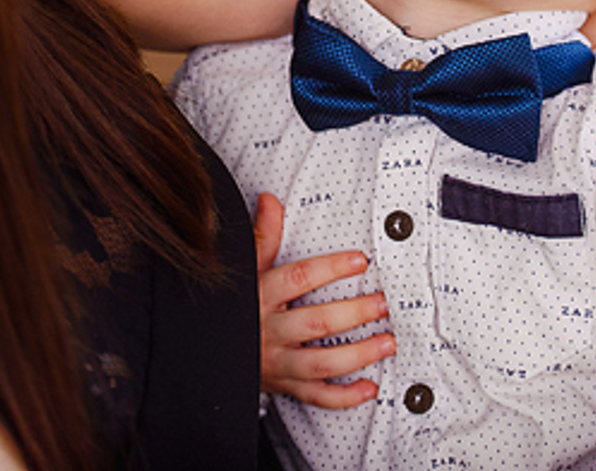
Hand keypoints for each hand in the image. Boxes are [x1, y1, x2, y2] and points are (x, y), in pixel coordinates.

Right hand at [254, 192, 394, 407]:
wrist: (209, 351)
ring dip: (358, 354)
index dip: (330, 268)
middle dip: (354, 313)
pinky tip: (369, 387)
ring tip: (386, 341)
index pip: (297, 278)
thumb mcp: (246, 267)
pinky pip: (316, 396)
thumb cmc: (235, 304)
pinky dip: (344, 396)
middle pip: (316, 322)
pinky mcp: (284, 386)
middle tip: (382, 303)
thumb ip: (263, 235)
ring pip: (320, 362)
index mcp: (260, 296)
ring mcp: (277, 361)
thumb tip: (270, 199)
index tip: (359, 260)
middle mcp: (269, 330)